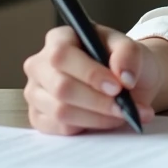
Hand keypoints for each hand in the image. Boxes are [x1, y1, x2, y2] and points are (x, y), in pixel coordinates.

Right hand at [23, 25, 160, 134]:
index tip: (117, 87)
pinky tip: (108, 121)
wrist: (124, 82)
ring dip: (98, 117)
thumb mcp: (132, 48)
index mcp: (59, 39)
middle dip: (98, 101)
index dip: (89, 73)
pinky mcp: (38, 117)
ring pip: (60, 111)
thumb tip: (124, 77)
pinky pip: (60, 128)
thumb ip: (128, 54)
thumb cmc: (122, 61)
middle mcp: (40, 65)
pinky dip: (89, 127)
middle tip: (124, 107)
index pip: (62, 55)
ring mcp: (35, 92)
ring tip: (125, 114)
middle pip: (61, 88)